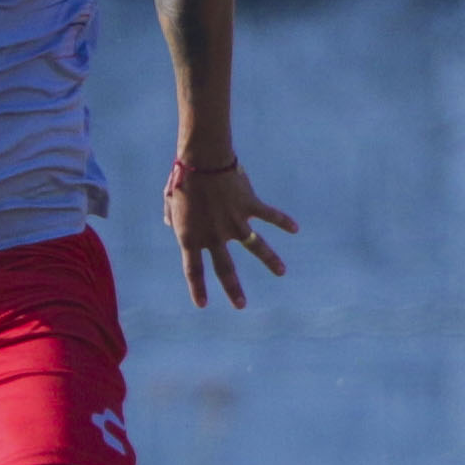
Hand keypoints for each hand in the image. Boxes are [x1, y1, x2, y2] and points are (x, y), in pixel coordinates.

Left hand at [166, 149, 298, 309]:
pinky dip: (283, 221)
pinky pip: (270, 217)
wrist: (203, 160)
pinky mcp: (250, 207)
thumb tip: (171, 224)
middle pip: (225, 269)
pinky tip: (295, 228)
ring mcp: (235, 223)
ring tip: (281, 271)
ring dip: (271, 260)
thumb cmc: (182, 177)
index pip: (194, 269)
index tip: (202, 304)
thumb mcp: (169, 199)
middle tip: (241, 305)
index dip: (197, 288)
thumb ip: (172, 216)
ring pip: (257, 247)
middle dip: (233, 289)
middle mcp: (214, 235)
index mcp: (191, 236)